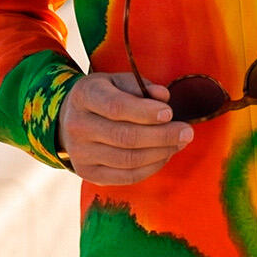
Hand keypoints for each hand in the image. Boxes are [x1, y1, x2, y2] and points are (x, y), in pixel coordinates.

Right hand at [57, 72, 192, 184]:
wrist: (70, 119)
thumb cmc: (103, 95)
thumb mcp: (117, 80)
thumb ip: (140, 86)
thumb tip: (163, 96)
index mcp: (84, 96)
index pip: (115, 107)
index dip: (145, 112)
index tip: (169, 113)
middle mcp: (78, 126)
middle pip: (124, 137)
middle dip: (161, 136)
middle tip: (187, 132)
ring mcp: (80, 154)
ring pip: (127, 159)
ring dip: (160, 153)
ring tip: (179, 143)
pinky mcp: (88, 173)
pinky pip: (126, 176)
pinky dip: (150, 168)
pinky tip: (164, 155)